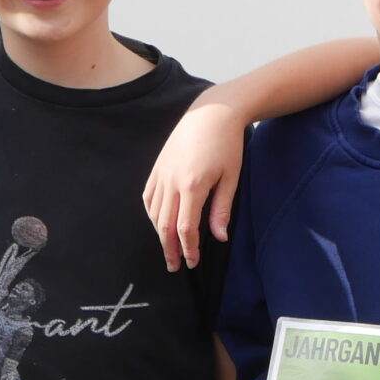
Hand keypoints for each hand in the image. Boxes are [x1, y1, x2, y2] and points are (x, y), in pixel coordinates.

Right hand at [144, 103, 247, 271]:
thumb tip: (220, 237)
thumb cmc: (227, 145)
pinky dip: (152, 213)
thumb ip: (222, 209)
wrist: (212, 113)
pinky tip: (159, 223)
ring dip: (159, 233)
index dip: (188, 248)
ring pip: (154, 212)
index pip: (185, 228)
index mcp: (192, 186)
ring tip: (168, 248)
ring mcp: (162, 173)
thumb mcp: (231, 178)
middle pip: (165, 224)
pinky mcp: (158, 166)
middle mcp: (172, 181)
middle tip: (174, 266)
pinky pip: (148, 195)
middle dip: (169, 248)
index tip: (193, 262)